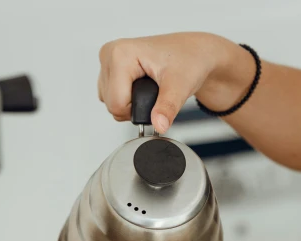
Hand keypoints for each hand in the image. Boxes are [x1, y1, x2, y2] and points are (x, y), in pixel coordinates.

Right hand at [98, 33, 248, 133]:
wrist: (193, 53)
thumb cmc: (188, 60)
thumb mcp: (180, 86)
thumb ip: (167, 107)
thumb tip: (159, 126)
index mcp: (120, 54)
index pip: (116, 104)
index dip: (138, 110)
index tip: (156, 97)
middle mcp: (110, 54)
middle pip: (111, 105)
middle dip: (134, 108)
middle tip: (154, 93)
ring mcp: (107, 61)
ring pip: (110, 103)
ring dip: (130, 104)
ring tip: (149, 89)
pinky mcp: (109, 69)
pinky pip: (111, 97)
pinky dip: (127, 99)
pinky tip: (141, 87)